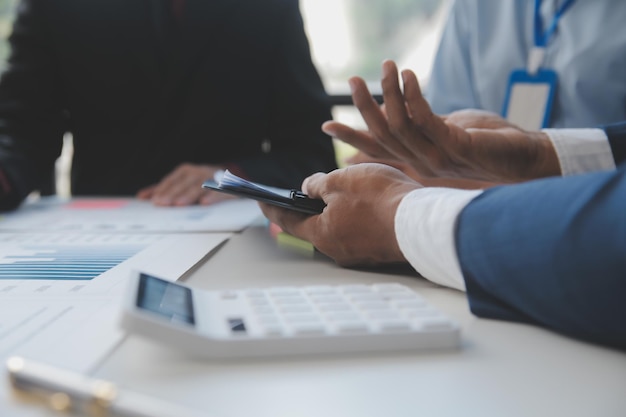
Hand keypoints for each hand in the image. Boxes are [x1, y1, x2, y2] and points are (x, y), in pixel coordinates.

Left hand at [136, 163, 234, 205]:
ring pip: (198, 186)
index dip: (163, 190)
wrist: (228, 179)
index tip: (155, 200)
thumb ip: (163, 189)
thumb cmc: (200, 183)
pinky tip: (205, 203)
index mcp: (186, 171)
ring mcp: (211, 178)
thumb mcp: (182, 182)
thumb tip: (142, 196)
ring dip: (189, 195)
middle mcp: (198, 172)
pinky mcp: (225, 186)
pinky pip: (218, 191)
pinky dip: (211, 196)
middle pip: (183, 184)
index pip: (172, 180)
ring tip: (180, 204)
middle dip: (173, 194)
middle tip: (163, 203)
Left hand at [259, 163, 421, 266]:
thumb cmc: (380, 200)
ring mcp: (359, 253)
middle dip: (311, 207)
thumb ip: (319, 184)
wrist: (423, 222)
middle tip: (307, 190)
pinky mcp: (378, 249)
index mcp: (321, 234)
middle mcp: (337, 250)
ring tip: (344, 189)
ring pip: (340, 228)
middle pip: (316, 225)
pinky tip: (367, 202)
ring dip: (338, 211)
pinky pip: (360, 232)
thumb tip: (310, 189)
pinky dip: (357, 217)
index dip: (273, 208)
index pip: (288, 221)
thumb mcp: (341, 181)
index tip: (261, 201)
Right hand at [322, 60, 559, 182]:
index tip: (326, 124)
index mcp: (417, 159)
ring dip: (390, 92)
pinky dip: (414, 96)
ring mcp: (438, 157)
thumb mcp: (447, 131)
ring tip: (387, 66)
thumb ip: (423, 125)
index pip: (378, 149)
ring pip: (400, 126)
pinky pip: (426, 120)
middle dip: (364, 107)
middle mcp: (422, 162)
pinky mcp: (456, 147)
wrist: (525, 160)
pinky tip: (410, 77)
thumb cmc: (488, 143)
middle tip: (353, 80)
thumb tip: (401, 113)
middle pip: (382, 135)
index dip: (352, 136)